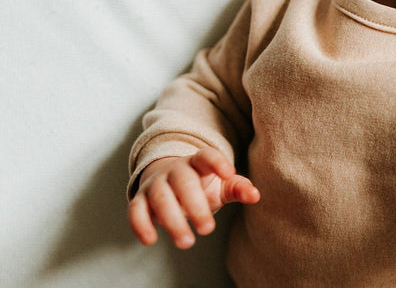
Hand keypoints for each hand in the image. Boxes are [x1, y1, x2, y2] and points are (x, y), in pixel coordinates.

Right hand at [128, 148, 260, 248]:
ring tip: (187, 242)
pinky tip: (151, 240)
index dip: (216, 162)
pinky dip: (140, 225)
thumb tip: (255, 195)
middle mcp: (175, 170)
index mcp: (198, 162)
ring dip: (172, 220)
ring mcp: (156, 183)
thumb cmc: (202, 185)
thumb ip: (238, 188)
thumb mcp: (222, 185)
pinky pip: (136, 209)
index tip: (229, 173)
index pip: (206, 156)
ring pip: (161, 197)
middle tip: (208, 229)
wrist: (170, 182)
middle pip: (183, 182)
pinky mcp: (141, 199)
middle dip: (195, 206)